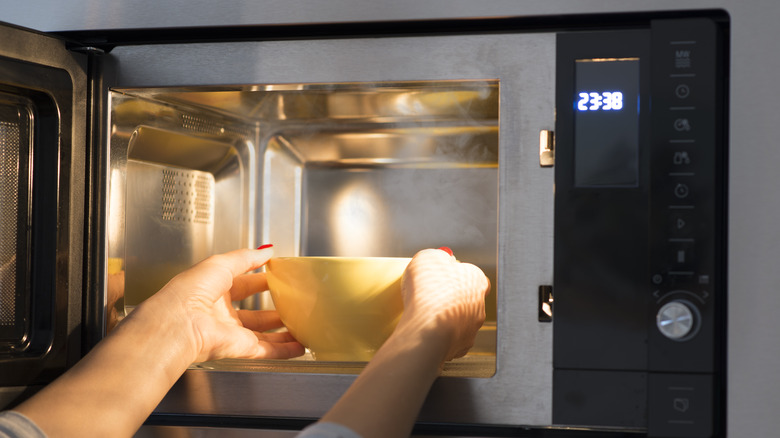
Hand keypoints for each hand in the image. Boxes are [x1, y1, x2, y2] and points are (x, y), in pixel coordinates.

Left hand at [137, 247, 304, 362]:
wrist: (179, 325)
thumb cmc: (190, 292)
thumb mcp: (220, 263)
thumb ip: (246, 258)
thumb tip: (266, 251)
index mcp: (213, 290)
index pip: (242, 283)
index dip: (260, 278)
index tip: (278, 274)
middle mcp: (221, 313)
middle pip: (253, 312)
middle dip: (273, 307)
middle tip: (293, 301)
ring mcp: (231, 332)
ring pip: (263, 333)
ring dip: (282, 331)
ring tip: (301, 326)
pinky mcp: (240, 349)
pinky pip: (267, 350)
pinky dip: (284, 350)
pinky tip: (298, 347)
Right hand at [399, 248, 489, 361]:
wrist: (427, 331)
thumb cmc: (429, 293)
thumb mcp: (427, 259)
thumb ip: (436, 257)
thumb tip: (439, 258)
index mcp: (476, 281)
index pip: (473, 276)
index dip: (456, 275)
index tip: (441, 274)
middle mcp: (479, 305)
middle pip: (467, 298)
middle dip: (451, 298)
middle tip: (430, 296)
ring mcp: (471, 328)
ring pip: (459, 321)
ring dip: (446, 318)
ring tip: (424, 316)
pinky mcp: (460, 348)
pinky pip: (450, 340)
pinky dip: (440, 337)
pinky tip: (426, 331)